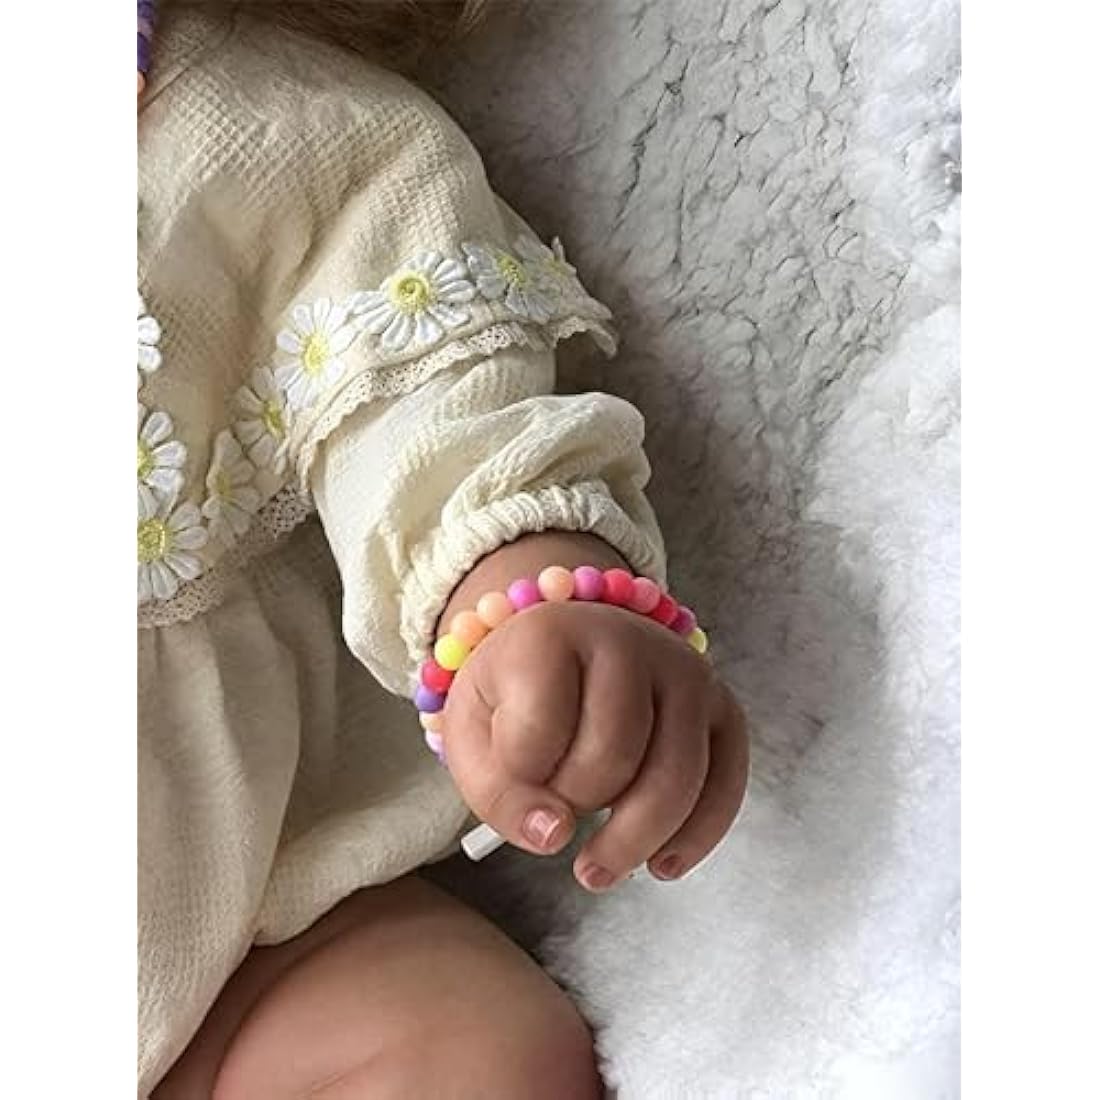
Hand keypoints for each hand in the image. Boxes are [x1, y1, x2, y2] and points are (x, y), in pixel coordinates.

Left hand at [442, 597, 748, 891]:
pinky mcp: (721, 705)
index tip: (512, 787)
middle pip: (612, 755)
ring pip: (676, 776)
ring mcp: (683, 670)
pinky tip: (660, 863)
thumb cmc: (518, 694)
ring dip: (634, 841)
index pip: (540, 728)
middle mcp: (627, 639)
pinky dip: (695, 837)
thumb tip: (555, 837)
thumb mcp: (474, 735)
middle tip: (555, 816)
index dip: (520, 781)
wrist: (568, 643)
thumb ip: (499, 793)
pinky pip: (725, 783)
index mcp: (551, 632)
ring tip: (597, 869)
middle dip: (576, 806)